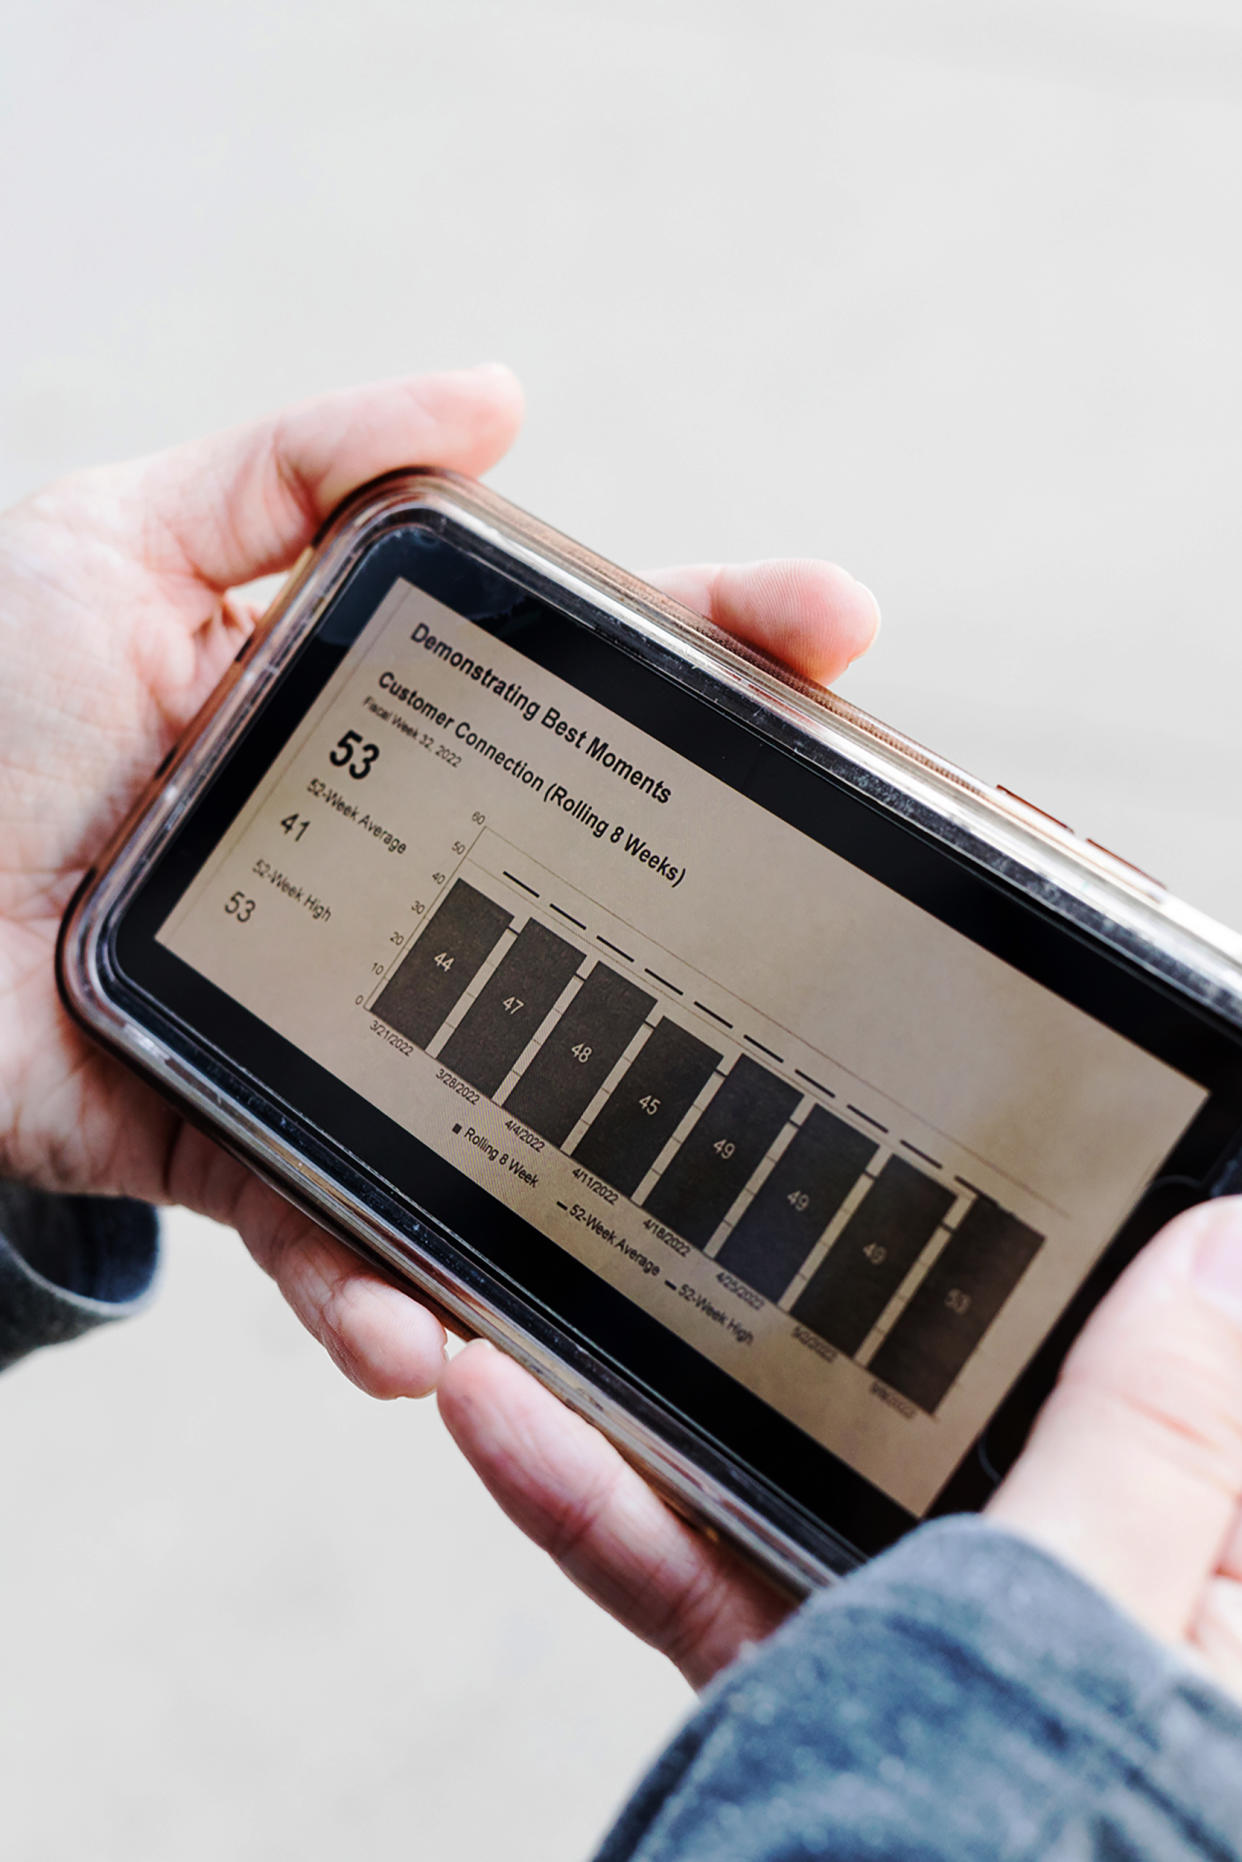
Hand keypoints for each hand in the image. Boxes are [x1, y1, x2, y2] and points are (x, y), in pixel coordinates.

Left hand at [0, 367, 878, 1400]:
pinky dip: (380, 1296)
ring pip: (506, 1102)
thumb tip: (504, 393)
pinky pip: (334, 1230)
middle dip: (732, 907)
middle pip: (595, 894)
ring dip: (600, 1151)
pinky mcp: (245, 1143)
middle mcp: (400, 882)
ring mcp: (338, 1024)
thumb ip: (303, 459)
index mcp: (389, 731)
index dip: (716, 645)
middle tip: (843, 917)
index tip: (834, 626)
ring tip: (703, 1163)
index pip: (589, 682)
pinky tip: (427, 1338)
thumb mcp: (126, 536)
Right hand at [442, 1199, 1241, 1697]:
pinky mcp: (812, 1699)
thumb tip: (1220, 1247)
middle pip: (950, 1406)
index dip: (1106, 1257)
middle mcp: (1069, 1609)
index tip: (1030, 1141)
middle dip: (840, 1295)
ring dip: (673, 1386)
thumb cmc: (1037, 1853)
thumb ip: (1156, 1431)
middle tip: (763, 1177)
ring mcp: (928, 1655)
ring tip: (582, 1276)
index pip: (1154, 1377)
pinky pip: (709, 1579)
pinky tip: (520, 1418)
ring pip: (799, 1477)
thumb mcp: (1109, 1618)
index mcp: (1196, 1586)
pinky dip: (611, 1508)